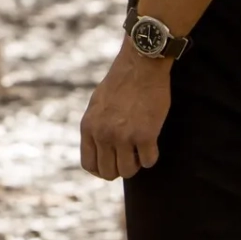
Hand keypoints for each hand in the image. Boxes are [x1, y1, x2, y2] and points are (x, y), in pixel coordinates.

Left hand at [79, 42, 172, 179]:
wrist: (140, 67)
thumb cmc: (120, 83)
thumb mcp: (97, 105)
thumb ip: (96, 127)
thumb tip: (99, 148)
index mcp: (88, 127)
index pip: (89, 164)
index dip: (101, 169)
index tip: (112, 163)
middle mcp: (103, 135)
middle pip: (108, 172)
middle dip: (120, 168)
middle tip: (130, 157)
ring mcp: (123, 136)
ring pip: (128, 171)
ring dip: (136, 164)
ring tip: (140, 149)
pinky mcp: (145, 135)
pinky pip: (149, 161)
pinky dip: (151, 156)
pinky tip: (152, 143)